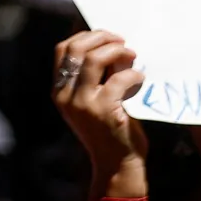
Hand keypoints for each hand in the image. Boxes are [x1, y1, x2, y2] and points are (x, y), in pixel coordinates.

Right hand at [51, 29, 148, 187]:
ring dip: (117, 50)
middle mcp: (65, 95)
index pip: (62, 49)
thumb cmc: (109, 131)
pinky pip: (119, 79)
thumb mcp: (91, 101)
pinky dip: (133, 74)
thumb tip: (110, 44)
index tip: (105, 35)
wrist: (117, 165)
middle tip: (122, 41)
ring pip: (94, 58)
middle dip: (101, 37)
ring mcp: (82, 103)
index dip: (83, 35)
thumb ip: (95, 76)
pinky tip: (140, 77)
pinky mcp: (103, 110)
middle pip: (76, 48)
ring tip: (132, 54)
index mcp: (59, 90)